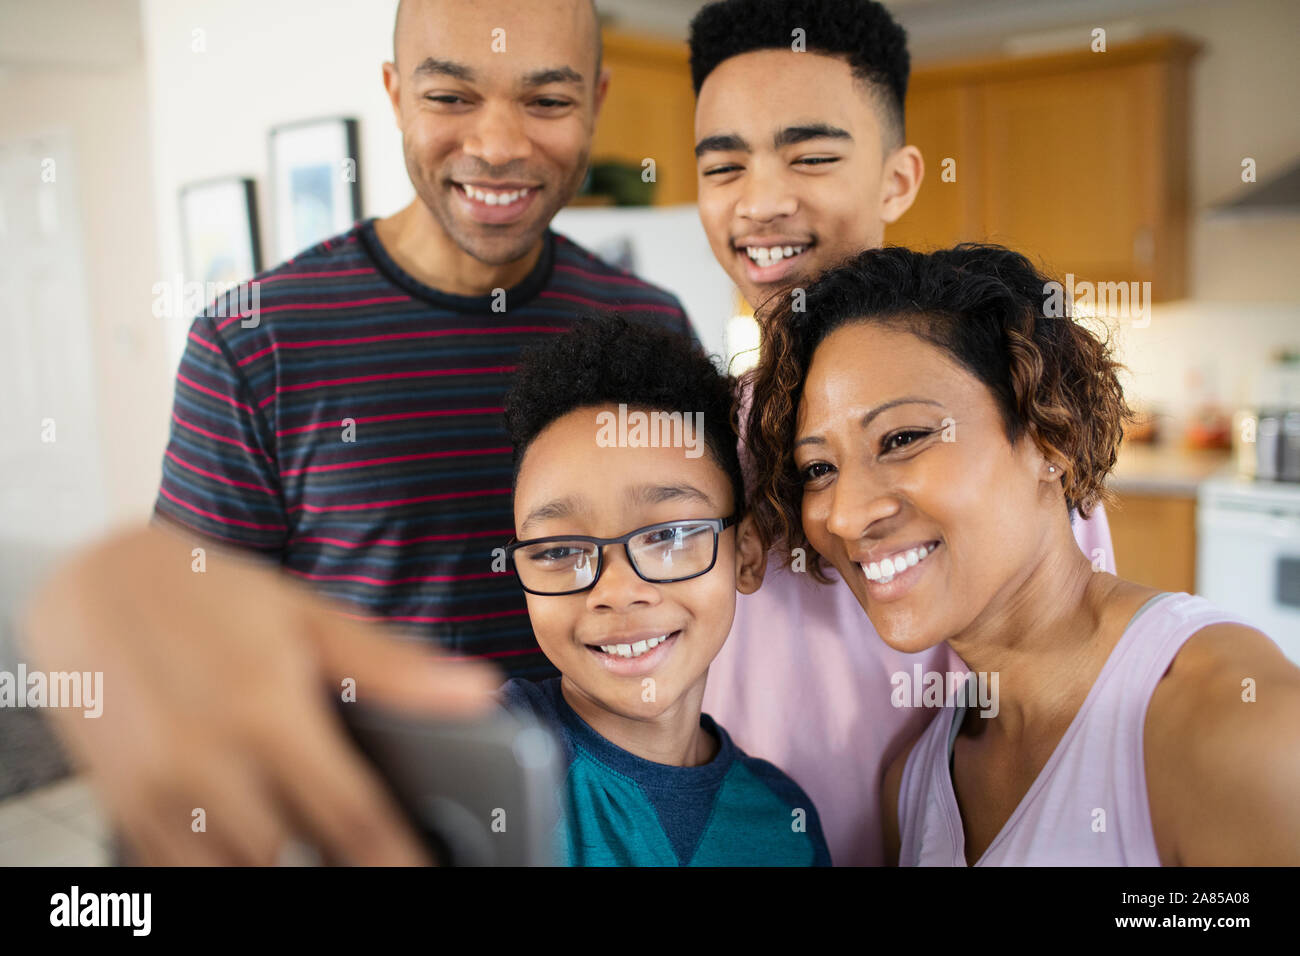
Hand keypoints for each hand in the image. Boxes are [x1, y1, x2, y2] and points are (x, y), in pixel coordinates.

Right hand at [19, 522, 501, 864]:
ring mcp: (155, 789)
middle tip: (366, 850)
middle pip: (293, 858)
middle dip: (337, 864)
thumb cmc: (211, 594)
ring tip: (309, 841)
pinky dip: (218, 865)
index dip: (395, 859)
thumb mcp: (309, 616)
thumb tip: (478, 690)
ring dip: (277, 865)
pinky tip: (249, 840)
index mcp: (267, 711)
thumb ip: (394, 666)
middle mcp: (206, 758)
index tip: (424, 872)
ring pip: (235, 873)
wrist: (94, 582)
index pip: (351, 817)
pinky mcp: (121, 804)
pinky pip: (175, 869)